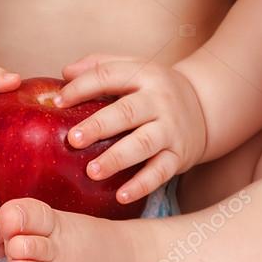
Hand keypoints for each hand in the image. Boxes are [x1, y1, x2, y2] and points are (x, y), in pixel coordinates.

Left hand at [54, 53, 207, 206]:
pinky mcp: (179, 155)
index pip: (110, 75)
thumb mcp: (134, 68)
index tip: (57, 102)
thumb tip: (64, 74)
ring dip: (117, 158)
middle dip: (99, 125)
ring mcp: (170, 129)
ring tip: (92, 171)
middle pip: (127, 112)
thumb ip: (100, 66)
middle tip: (73, 140)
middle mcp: (159, 100)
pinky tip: (121, 195)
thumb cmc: (154, 91)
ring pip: (144, 144)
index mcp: (144, 75)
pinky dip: (141, 185)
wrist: (204, 108)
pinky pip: (160, 172)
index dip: (82, 87)